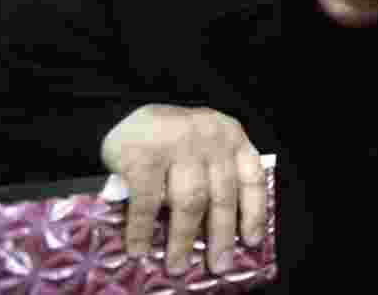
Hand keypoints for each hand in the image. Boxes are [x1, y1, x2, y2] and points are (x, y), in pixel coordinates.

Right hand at [101, 105, 266, 275]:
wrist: (123, 113)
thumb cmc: (173, 139)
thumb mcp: (206, 146)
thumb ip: (217, 175)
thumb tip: (220, 233)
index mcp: (231, 137)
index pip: (251, 177)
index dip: (253, 212)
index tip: (251, 241)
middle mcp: (210, 137)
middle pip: (222, 195)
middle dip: (221, 236)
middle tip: (219, 265)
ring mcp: (177, 143)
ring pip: (190, 201)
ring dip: (184, 238)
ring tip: (179, 265)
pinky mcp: (143, 154)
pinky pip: (147, 201)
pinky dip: (142, 229)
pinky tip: (139, 248)